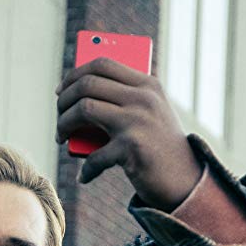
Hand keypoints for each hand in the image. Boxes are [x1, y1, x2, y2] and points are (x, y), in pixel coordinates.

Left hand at [56, 57, 203, 210]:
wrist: (186, 181)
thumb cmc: (159, 148)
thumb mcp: (148, 116)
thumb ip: (123, 100)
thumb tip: (76, 96)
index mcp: (147, 85)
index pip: (103, 64)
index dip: (75, 74)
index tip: (61, 90)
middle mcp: (143, 98)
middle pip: (87, 84)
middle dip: (64, 101)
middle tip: (59, 117)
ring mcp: (138, 120)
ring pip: (83, 108)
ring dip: (64, 125)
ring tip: (61, 138)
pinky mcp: (132, 147)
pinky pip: (94, 155)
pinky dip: (86, 169)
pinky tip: (85, 176)